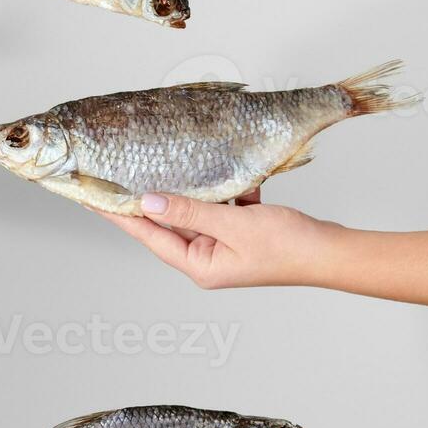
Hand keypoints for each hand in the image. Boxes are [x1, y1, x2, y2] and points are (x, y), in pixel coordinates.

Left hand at [100, 190, 330, 289]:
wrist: (332, 251)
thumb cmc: (288, 246)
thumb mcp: (234, 225)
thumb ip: (191, 211)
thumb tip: (149, 201)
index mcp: (200, 264)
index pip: (149, 234)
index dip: (120, 214)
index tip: (94, 197)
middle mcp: (207, 256)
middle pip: (169, 221)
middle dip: (151, 196)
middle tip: (121, 172)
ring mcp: (225, 243)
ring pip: (196, 209)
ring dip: (189, 188)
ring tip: (162, 163)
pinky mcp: (242, 228)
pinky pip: (221, 205)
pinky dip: (221, 188)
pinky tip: (218, 170)